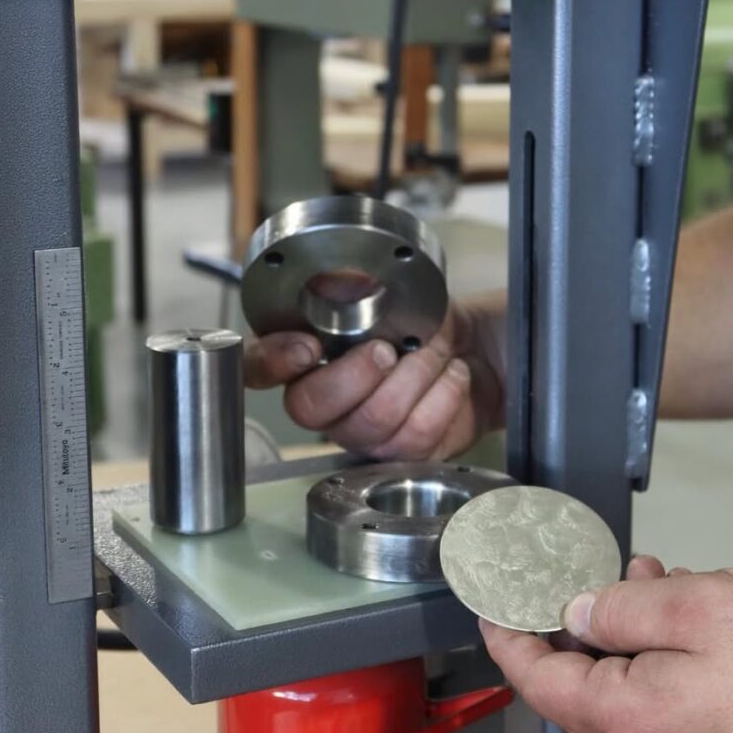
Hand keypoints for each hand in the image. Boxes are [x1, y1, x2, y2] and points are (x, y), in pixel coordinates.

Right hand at [243, 292, 505, 460]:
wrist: (474, 348)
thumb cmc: (422, 322)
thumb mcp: (390, 291)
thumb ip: (353, 285)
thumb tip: (334, 279)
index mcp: (305, 355)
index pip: (258, 367)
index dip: (273, 361)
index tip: (306, 346)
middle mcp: (324, 399)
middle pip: (310, 407)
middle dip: (356, 374)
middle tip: (388, 349)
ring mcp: (361, 433)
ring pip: (373, 422)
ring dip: (415, 376)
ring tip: (435, 352)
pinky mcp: (402, 454)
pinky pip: (416, 437)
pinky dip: (444, 396)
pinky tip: (452, 376)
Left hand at [482, 556, 732, 732]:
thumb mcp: (693, 607)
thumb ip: (621, 609)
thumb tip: (573, 612)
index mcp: (627, 718)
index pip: (540, 681)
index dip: (509, 639)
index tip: (490, 606)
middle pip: (573, 686)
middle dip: (568, 624)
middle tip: (572, 573)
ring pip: (614, 683)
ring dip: (616, 627)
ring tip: (641, 578)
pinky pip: (650, 694)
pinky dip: (648, 648)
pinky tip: (672, 604)